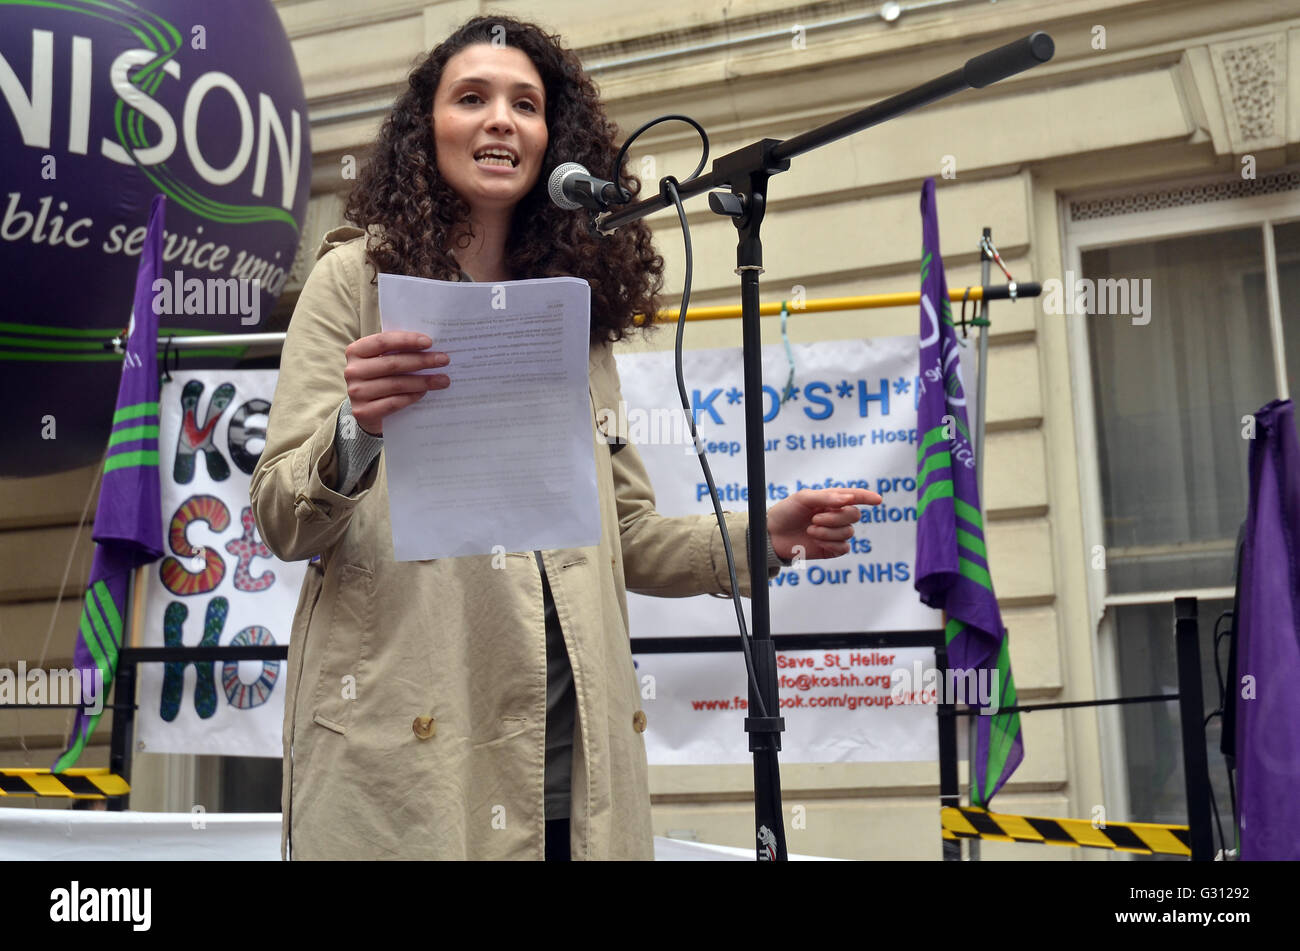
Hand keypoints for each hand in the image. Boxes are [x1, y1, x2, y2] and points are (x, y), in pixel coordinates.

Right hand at [343, 332, 448, 434]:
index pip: (383, 341)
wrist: (367, 410)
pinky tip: (425, 393)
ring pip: (396, 384)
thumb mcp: (384, 361)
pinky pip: (394, 402)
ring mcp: (356, 392)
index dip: (407, 340)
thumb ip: (399, 351)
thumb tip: (431, 347)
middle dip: (422, 361)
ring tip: (443, 379)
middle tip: (444, 360)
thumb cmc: (381, 378)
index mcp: (356, 351)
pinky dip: (412, 396)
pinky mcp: (363, 412)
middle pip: (392, 363)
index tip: (429, 342)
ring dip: (423, 381)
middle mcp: (352, 371)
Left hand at [766, 488, 881, 561]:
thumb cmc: (786, 512)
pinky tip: (818, 542)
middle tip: (815, 519)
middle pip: (854, 515)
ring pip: (848, 532)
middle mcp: (835, 515)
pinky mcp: (831, 549)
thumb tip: (848, 499)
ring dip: (828, 531)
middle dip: (836, 517)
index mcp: (831, 500)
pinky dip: (831, 544)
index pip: (854, 497)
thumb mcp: (802, 498)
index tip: (878, 500)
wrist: (772, 535)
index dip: (867, 497)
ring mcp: (834, 533)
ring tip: (810, 530)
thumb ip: (825, 497)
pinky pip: (844, 548)